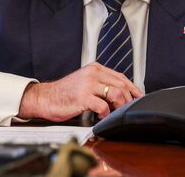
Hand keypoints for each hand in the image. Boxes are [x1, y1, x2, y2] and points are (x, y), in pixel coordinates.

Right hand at [17, 62, 141, 121]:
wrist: (45, 98)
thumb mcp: (85, 82)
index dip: (132, 88)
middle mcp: (93, 73)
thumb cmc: (65, 93)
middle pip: (121, 85)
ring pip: (116, 94)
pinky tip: (101, 116)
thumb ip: (100, 83)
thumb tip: (119, 94)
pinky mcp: (83, 97)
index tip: (138, 97)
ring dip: (119, 106)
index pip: (120, 76)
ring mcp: (88, 84)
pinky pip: (103, 106)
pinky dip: (106, 114)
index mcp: (94, 68)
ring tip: (115, 112)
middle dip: (128, 99)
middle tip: (128, 109)